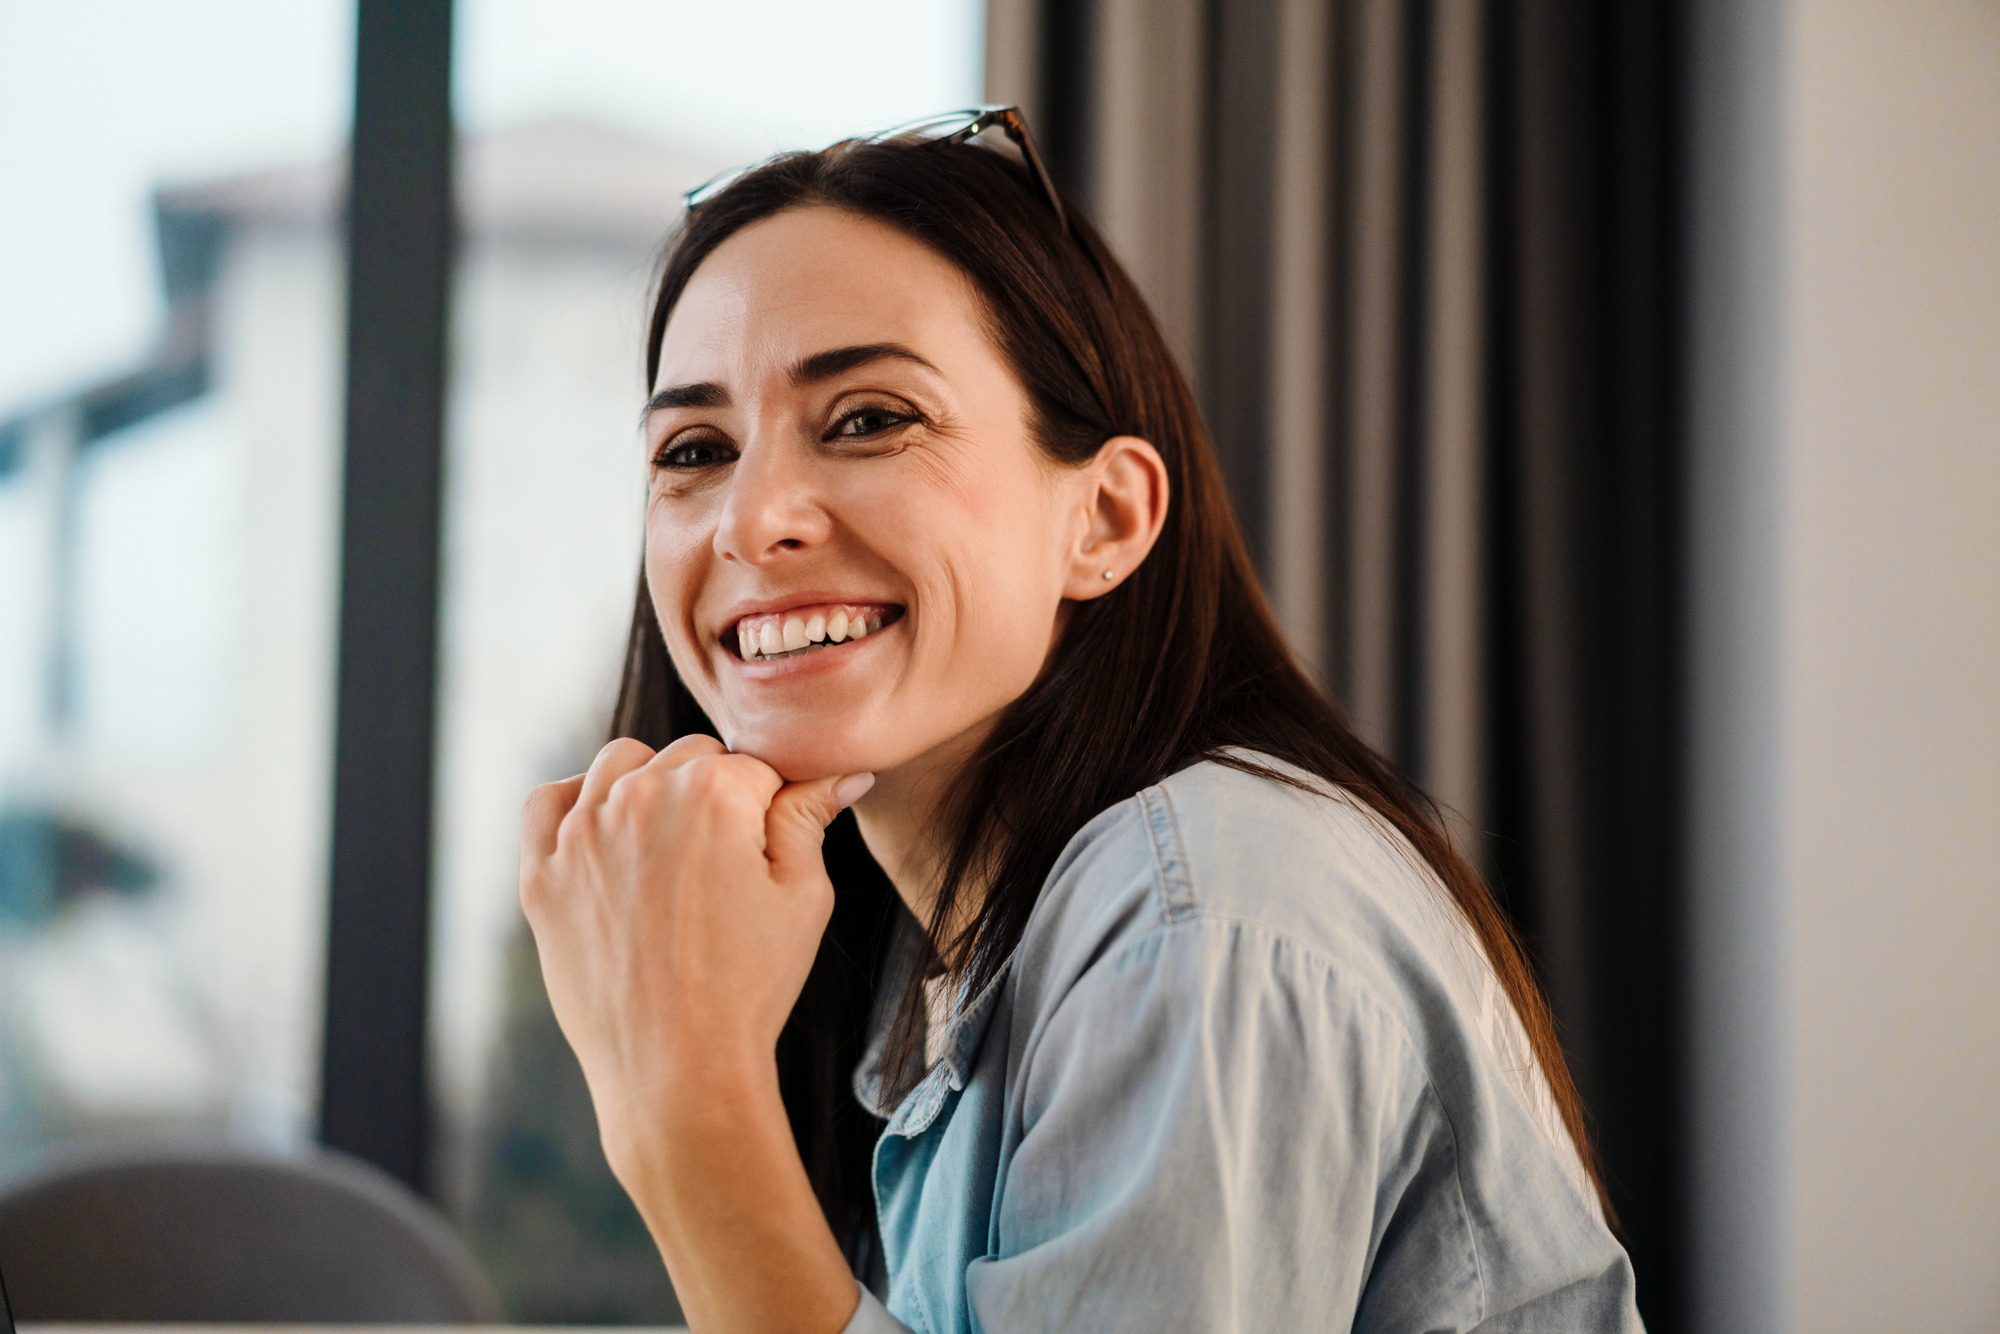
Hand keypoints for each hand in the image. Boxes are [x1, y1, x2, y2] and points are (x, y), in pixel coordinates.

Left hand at [518, 734, 873, 1172]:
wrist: (677, 1071)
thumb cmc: (751, 985)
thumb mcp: (805, 896)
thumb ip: (810, 818)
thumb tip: (844, 773)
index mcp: (714, 791)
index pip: (752, 767)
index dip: (768, 810)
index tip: (763, 857)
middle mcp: (640, 795)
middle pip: (687, 758)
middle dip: (711, 796)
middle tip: (721, 871)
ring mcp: (582, 832)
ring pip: (619, 765)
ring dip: (647, 788)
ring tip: (668, 855)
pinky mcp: (542, 872)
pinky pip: (549, 803)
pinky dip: (576, 808)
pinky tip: (605, 843)